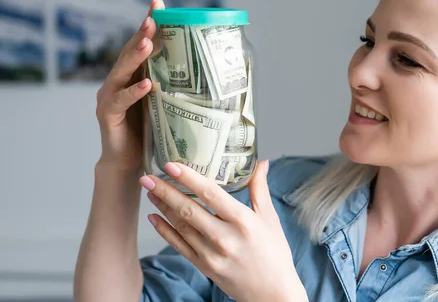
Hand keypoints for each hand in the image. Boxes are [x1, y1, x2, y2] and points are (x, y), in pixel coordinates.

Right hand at [95, 0, 164, 171]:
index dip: (149, 23)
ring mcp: (109, 96)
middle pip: (130, 52)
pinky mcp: (108, 114)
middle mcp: (118, 80)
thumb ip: (173, 85)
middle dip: (142, 33)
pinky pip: (121, 100)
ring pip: (123, 71)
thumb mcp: (163, 103)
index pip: (141, 44)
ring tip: (149, 42)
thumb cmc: (149, 130)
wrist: (129, 161)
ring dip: (136, 56)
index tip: (158, 2)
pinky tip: (147, 84)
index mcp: (132, 74)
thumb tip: (206, 71)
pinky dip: (134, 91)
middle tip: (153, 17)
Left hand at [139, 161, 307, 301]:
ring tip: (150, 191)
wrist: (272, 293)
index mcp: (243, 221)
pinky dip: (164, 231)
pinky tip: (154, 218)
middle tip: (147, 177)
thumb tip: (260, 163)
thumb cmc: (274, 254)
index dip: (189, 178)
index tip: (172, 165)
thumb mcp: (270, 218)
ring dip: (162, 207)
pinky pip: (179, 246)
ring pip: (181, 226)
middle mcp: (225, 237)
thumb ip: (260, 189)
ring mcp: (211, 254)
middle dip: (165, 191)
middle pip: (189, 210)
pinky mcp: (203, 266)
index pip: (211, 194)